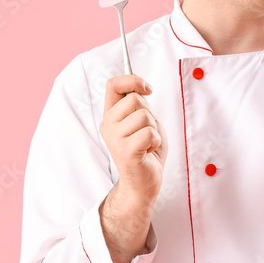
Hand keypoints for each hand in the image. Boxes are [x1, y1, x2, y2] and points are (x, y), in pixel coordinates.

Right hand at [99, 75, 167, 204]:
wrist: (144, 182)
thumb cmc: (147, 151)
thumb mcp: (143, 121)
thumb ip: (139, 105)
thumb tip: (140, 86)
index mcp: (110, 115)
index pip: (113, 85)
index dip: (132, 80)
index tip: (147, 89)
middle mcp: (108, 125)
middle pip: (135, 99)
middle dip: (150, 114)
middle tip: (147, 132)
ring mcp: (114, 138)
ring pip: (144, 116)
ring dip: (154, 129)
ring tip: (147, 143)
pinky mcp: (125, 151)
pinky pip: (149, 133)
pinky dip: (155, 141)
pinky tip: (148, 151)